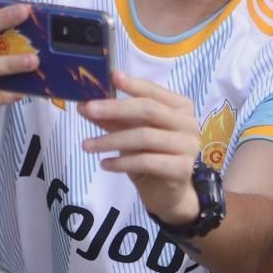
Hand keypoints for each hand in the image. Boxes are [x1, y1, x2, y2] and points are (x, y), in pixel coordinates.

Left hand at [80, 72, 203, 222]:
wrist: (171, 194)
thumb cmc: (153, 158)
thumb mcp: (132, 134)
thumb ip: (114, 119)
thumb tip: (84, 106)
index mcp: (180, 108)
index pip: (154, 92)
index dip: (133, 84)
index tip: (112, 78)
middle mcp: (188, 123)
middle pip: (149, 110)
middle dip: (115, 109)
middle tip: (88, 110)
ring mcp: (188, 146)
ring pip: (145, 136)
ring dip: (111, 140)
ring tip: (88, 145)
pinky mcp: (181, 168)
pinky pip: (146, 161)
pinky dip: (121, 162)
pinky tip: (104, 164)